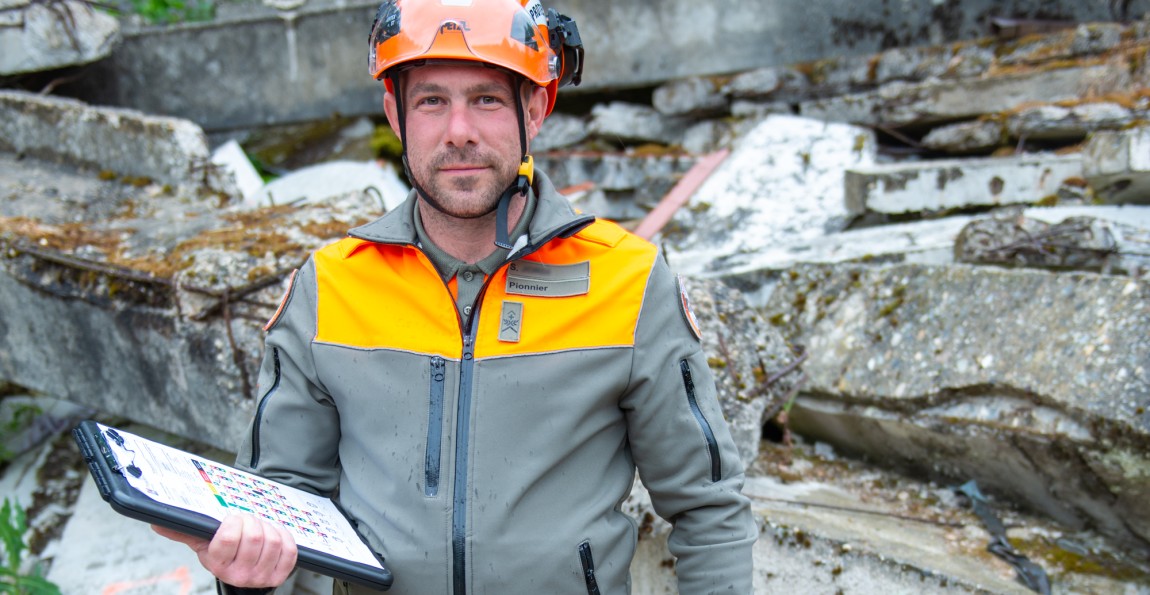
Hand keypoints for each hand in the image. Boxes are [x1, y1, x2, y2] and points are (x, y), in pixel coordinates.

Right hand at [152, 514, 297, 587]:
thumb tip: (158, 522)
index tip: (232, 518)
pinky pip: (289, 551)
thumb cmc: (223, 550)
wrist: (242, 567)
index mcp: (217, 564)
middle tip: (247, 520)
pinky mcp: (279, 576)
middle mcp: (238, 575)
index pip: (229, 538)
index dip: (234, 521)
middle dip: (252, 521)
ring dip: (269, 527)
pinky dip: (284, 536)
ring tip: (260, 527)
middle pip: (255, 537)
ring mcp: (260, 577)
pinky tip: (275, 533)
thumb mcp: (203, 541)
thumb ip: (183, 530)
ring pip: (273, 541)